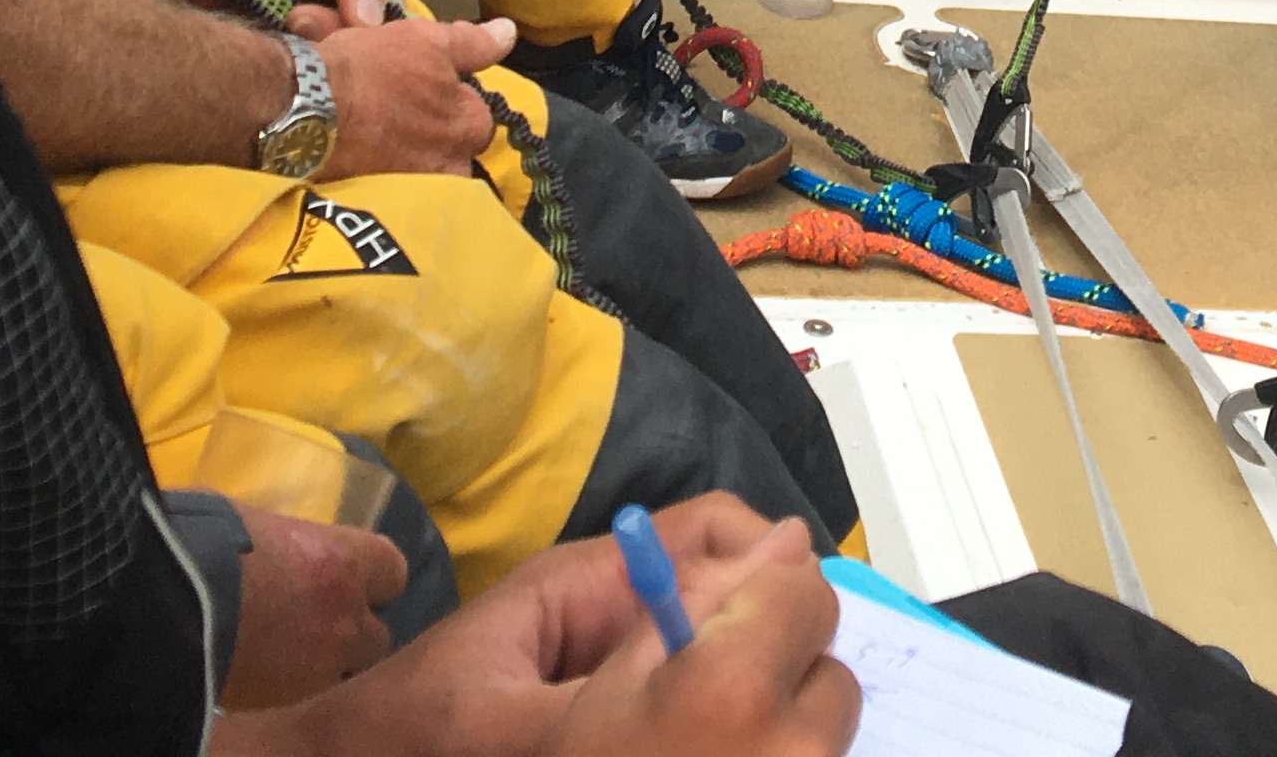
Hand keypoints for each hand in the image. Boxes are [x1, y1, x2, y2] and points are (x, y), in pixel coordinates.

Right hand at [239, 494, 850, 756]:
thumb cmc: (449, 721)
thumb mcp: (542, 612)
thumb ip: (667, 567)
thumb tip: (775, 540)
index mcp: (715, 702)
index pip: (801, 596)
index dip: (750, 587)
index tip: (699, 608)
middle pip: (827, 680)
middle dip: (763, 664)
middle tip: (673, 686)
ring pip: (814, 747)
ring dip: (762, 730)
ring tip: (671, 740)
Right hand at [299, 12, 515, 179]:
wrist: (307, 107)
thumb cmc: (372, 69)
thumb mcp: (426, 41)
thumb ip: (473, 44)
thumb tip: (509, 32)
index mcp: (470, 127)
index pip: (476, 117)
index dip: (451, 101)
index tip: (423, 91)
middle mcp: (452, 168)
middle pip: (451, 152)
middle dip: (433, 138)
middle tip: (397, 116)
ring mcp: (417, 194)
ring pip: (422, 174)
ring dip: (406, 159)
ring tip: (375, 139)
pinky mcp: (381, 210)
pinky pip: (391, 195)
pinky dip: (380, 179)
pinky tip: (360, 162)